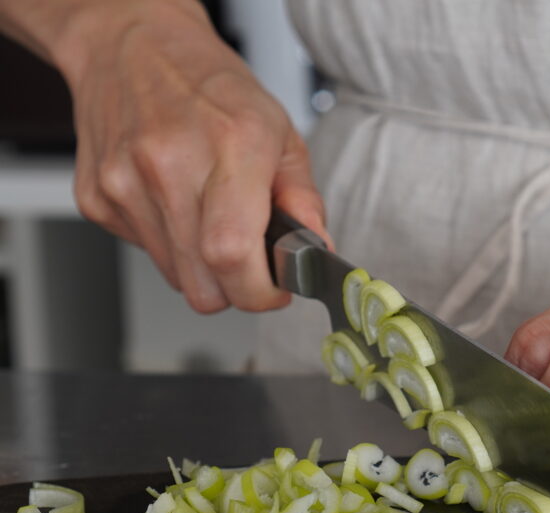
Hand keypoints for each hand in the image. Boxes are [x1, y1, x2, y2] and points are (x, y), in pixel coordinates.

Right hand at [63, 0, 328, 312]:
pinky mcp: (96, 198)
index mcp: (230, 146)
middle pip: (204, 286)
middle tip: (251, 260)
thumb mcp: (281, 132)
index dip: (260, 291)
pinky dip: (169, 244)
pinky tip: (175, 202)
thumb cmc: (211, 87)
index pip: (232, 254)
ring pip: (177, 278)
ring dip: (202, 266)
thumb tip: (316, 248)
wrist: (133, 47)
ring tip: (210, 217)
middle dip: (237, 288)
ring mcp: (125, 184)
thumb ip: (304, 198)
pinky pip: (147, 254)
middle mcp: (170, 165)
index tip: (276, 287)